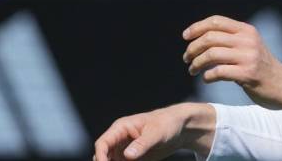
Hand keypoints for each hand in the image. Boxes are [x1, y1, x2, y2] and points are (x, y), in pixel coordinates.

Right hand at [93, 103, 214, 160]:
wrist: (180, 127)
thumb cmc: (168, 123)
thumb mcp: (157, 132)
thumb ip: (142, 144)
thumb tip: (127, 155)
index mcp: (121, 128)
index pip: (102, 143)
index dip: (101, 157)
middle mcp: (119, 139)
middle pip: (103, 156)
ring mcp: (124, 150)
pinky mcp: (131, 158)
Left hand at [182, 15, 281, 119]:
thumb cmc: (262, 66)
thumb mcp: (250, 46)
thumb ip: (231, 39)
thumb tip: (201, 37)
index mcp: (247, 30)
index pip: (216, 21)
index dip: (197, 27)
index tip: (185, 37)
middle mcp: (248, 40)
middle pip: (210, 37)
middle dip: (192, 48)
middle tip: (186, 58)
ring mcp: (248, 57)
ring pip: (211, 54)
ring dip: (196, 63)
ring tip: (193, 70)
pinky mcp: (248, 74)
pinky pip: (218, 72)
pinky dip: (207, 76)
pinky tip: (207, 78)